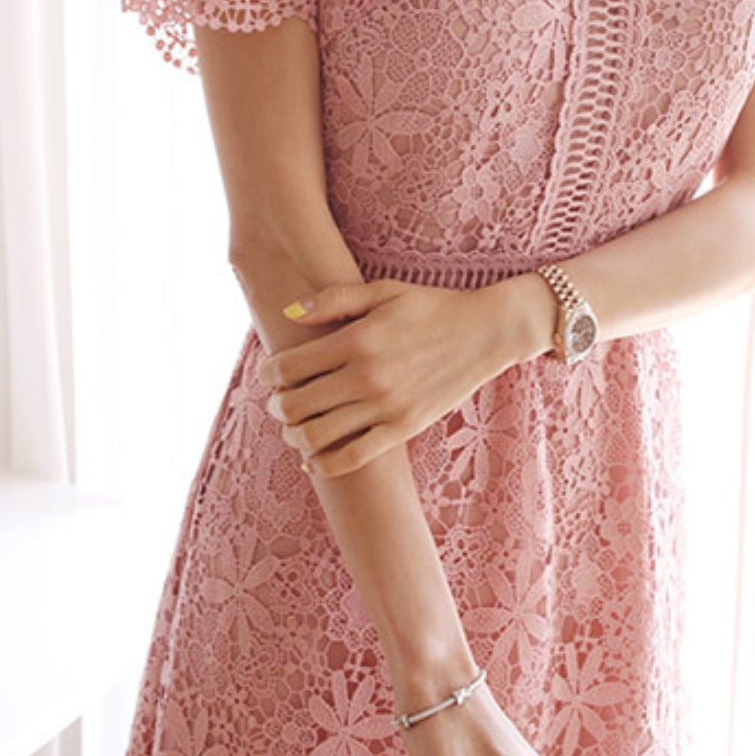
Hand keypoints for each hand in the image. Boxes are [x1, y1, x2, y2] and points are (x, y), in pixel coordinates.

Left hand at [257, 278, 520, 477]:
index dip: (268, 374)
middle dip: (277, 406)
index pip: (288, 368)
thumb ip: (333, 300)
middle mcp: (367, 376)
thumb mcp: (383, 291)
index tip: (271, 373)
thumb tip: (288, 313)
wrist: (486, 332)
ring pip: (317, 436)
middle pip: (295, 405)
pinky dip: (325, 464)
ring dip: (294, 435)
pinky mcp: (404, 429)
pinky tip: (315, 457)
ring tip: (296, 427)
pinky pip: (353, 458)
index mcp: (357, 339)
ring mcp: (386, 407)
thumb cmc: (432, 307)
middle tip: (280, 401)